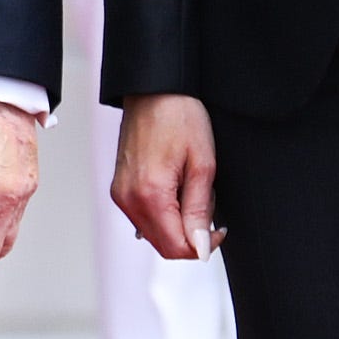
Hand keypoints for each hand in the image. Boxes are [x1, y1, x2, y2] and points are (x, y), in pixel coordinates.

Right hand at [111, 95, 219, 265]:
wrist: (153, 91)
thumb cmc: (178, 117)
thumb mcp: (202, 165)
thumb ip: (200, 210)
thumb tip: (200, 246)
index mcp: (150, 194)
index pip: (176, 247)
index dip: (203, 247)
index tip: (218, 231)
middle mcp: (129, 199)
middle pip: (163, 245)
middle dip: (191, 237)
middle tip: (208, 209)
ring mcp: (121, 194)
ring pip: (154, 233)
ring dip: (178, 225)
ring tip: (192, 192)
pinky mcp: (120, 188)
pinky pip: (144, 217)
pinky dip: (164, 214)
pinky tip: (177, 191)